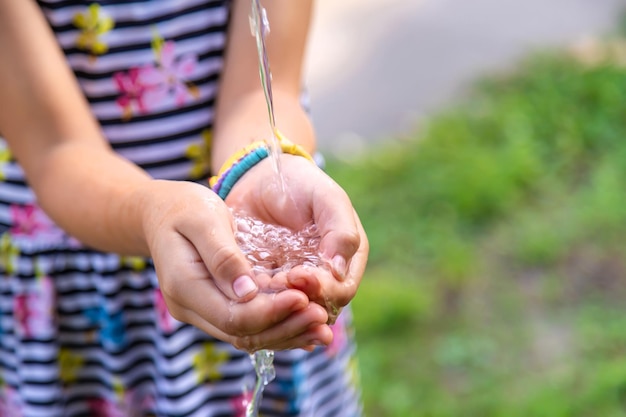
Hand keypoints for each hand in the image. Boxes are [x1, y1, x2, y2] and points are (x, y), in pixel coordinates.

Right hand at [136, 180, 332, 350]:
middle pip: (243, 333)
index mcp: (185, 285)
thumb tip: (249, 293)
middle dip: (285, 327)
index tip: (304, 298)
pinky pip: (246, 326)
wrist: (161, 212)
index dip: (271, 312)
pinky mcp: (213, 307)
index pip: (233, 316)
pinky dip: (276, 325)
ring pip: (247, 335)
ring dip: (285, 332)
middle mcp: (189, 307)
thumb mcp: (205, 220)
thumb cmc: (184, 208)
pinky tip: (304, 322)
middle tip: (322, 317)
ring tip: (321, 326)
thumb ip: (224, 256)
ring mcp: (200, 311)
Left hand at [225, 154, 368, 318]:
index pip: (340, 291)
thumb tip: (338, 269)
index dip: (322, 290)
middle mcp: (324, 279)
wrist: (261, 178)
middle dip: (296, 303)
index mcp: (346, 261)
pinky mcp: (266, 286)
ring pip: (288, 314)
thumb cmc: (301, 183)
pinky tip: (241, 293)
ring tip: (256, 290)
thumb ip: (340, 230)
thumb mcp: (326, 197)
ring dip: (273, 309)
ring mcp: (294, 286)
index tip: (298, 274)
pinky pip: (263, 305)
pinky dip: (254, 305)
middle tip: (275, 284)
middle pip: (316, 309)